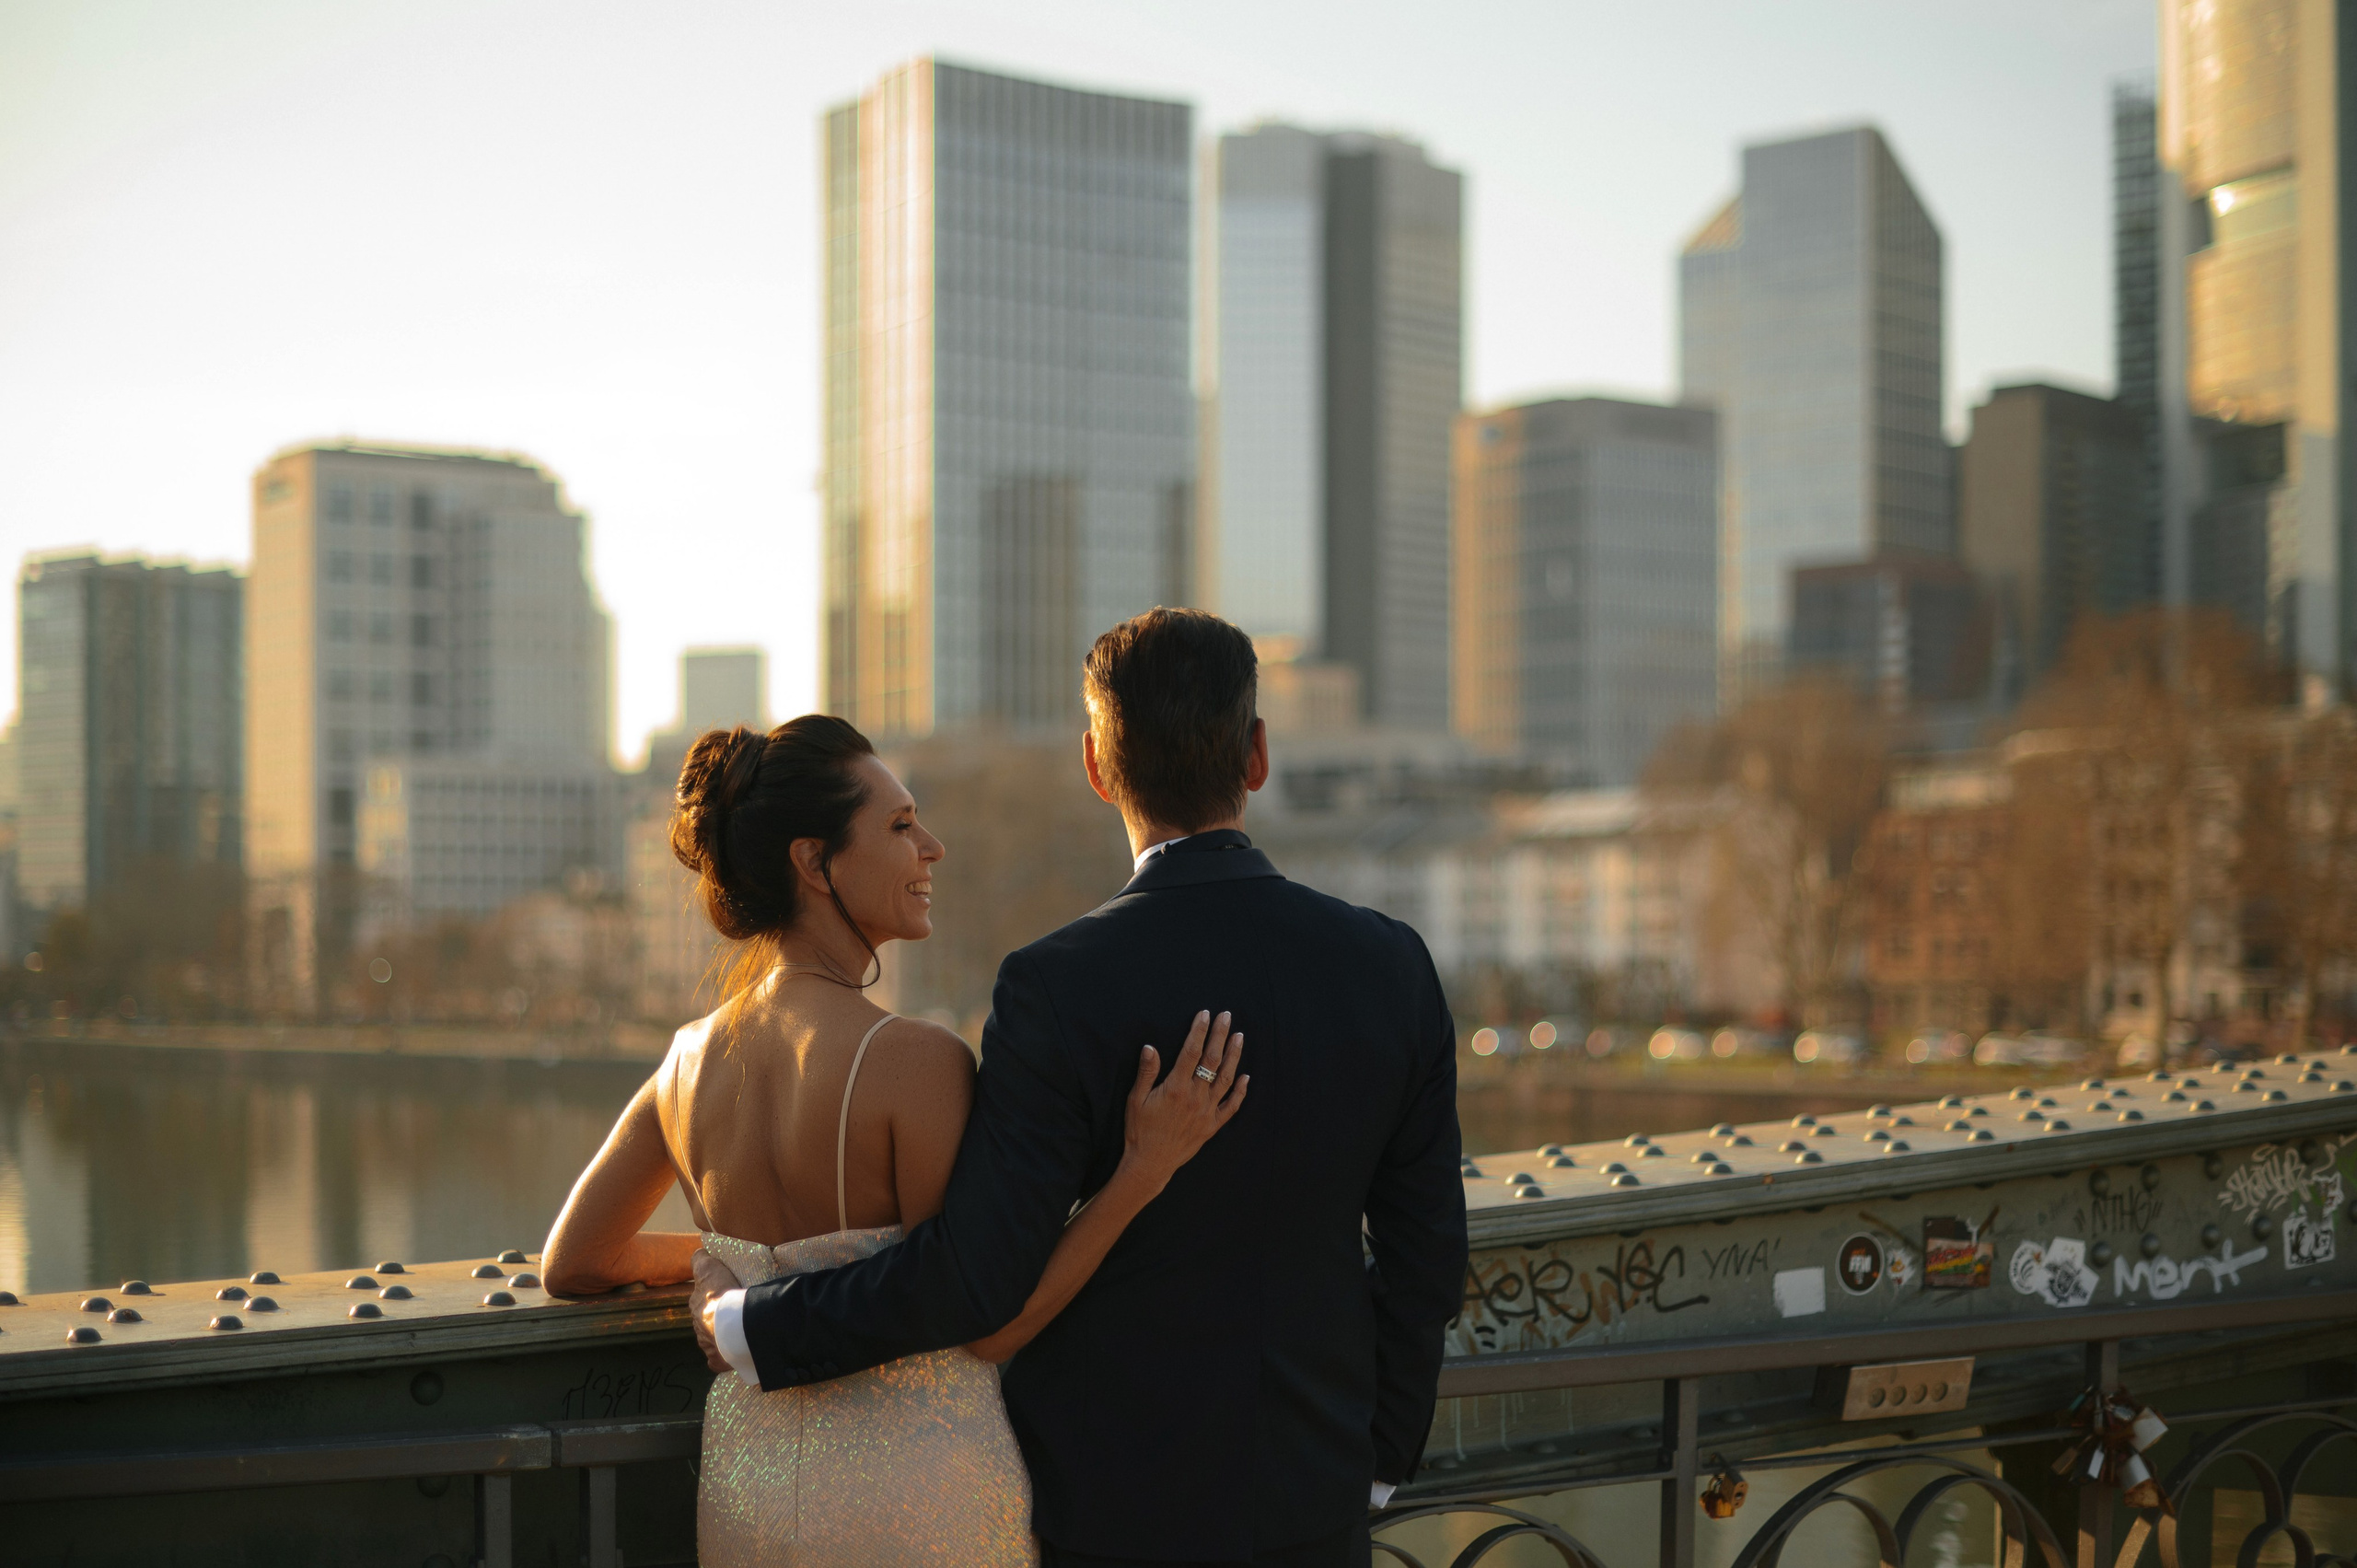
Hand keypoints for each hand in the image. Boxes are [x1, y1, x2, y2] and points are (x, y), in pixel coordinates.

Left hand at [689, 1249, 737, 1374]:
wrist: (733, 1324)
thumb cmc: (722, 1294)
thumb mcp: (710, 1268)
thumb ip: (701, 1261)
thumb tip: (697, 1254)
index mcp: (696, 1305)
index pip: (702, 1300)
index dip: (713, 1297)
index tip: (725, 1295)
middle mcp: (698, 1326)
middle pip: (706, 1321)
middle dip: (716, 1318)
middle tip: (735, 1313)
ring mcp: (707, 1345)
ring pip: (712, 1339)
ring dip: (722, 1336)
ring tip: (739, 1331)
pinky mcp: (717, 1361)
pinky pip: (718, 1360)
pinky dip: (724, 1357)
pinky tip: (734, 1353)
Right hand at [1121, 1010, 1248, 1195]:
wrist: (1150, 1163)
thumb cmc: (1140, 1130)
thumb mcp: (1136, 1099)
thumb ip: (1146, 1072)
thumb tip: (1150, 1046)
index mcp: (1175, 1088)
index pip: (1191, 1052)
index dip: (1199, 1031)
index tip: (1205, 1014)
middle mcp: (1195, 1097)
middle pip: (1212, 1060)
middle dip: (1220, 1035)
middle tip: (1227, 1015)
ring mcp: (1206, 1112)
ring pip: (1226, 1079)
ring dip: (1234, 1056)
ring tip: (1239, 1036)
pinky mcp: (1212, 1126)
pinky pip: (1231, 1106)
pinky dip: (1241, 1092)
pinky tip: (1246, 1077)